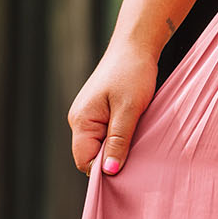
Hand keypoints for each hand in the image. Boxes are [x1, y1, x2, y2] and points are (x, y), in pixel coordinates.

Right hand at [68, 38, 158, 176]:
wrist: (136, 45)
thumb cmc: (133, 73)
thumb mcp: (129, 109)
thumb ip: (119, 141)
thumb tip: (109, 172)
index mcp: (80, 121)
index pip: (85, 161)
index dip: (104, 169)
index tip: (128, 167)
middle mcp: (79, 120)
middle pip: (92, 155)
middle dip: (112, 158)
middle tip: (137, 152)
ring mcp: (89, 115)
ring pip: (101, 144)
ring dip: (119, 146)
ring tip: (138, 137)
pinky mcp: (99, 110)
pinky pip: (106, 133)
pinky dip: (120, 135)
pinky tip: (135, 129)